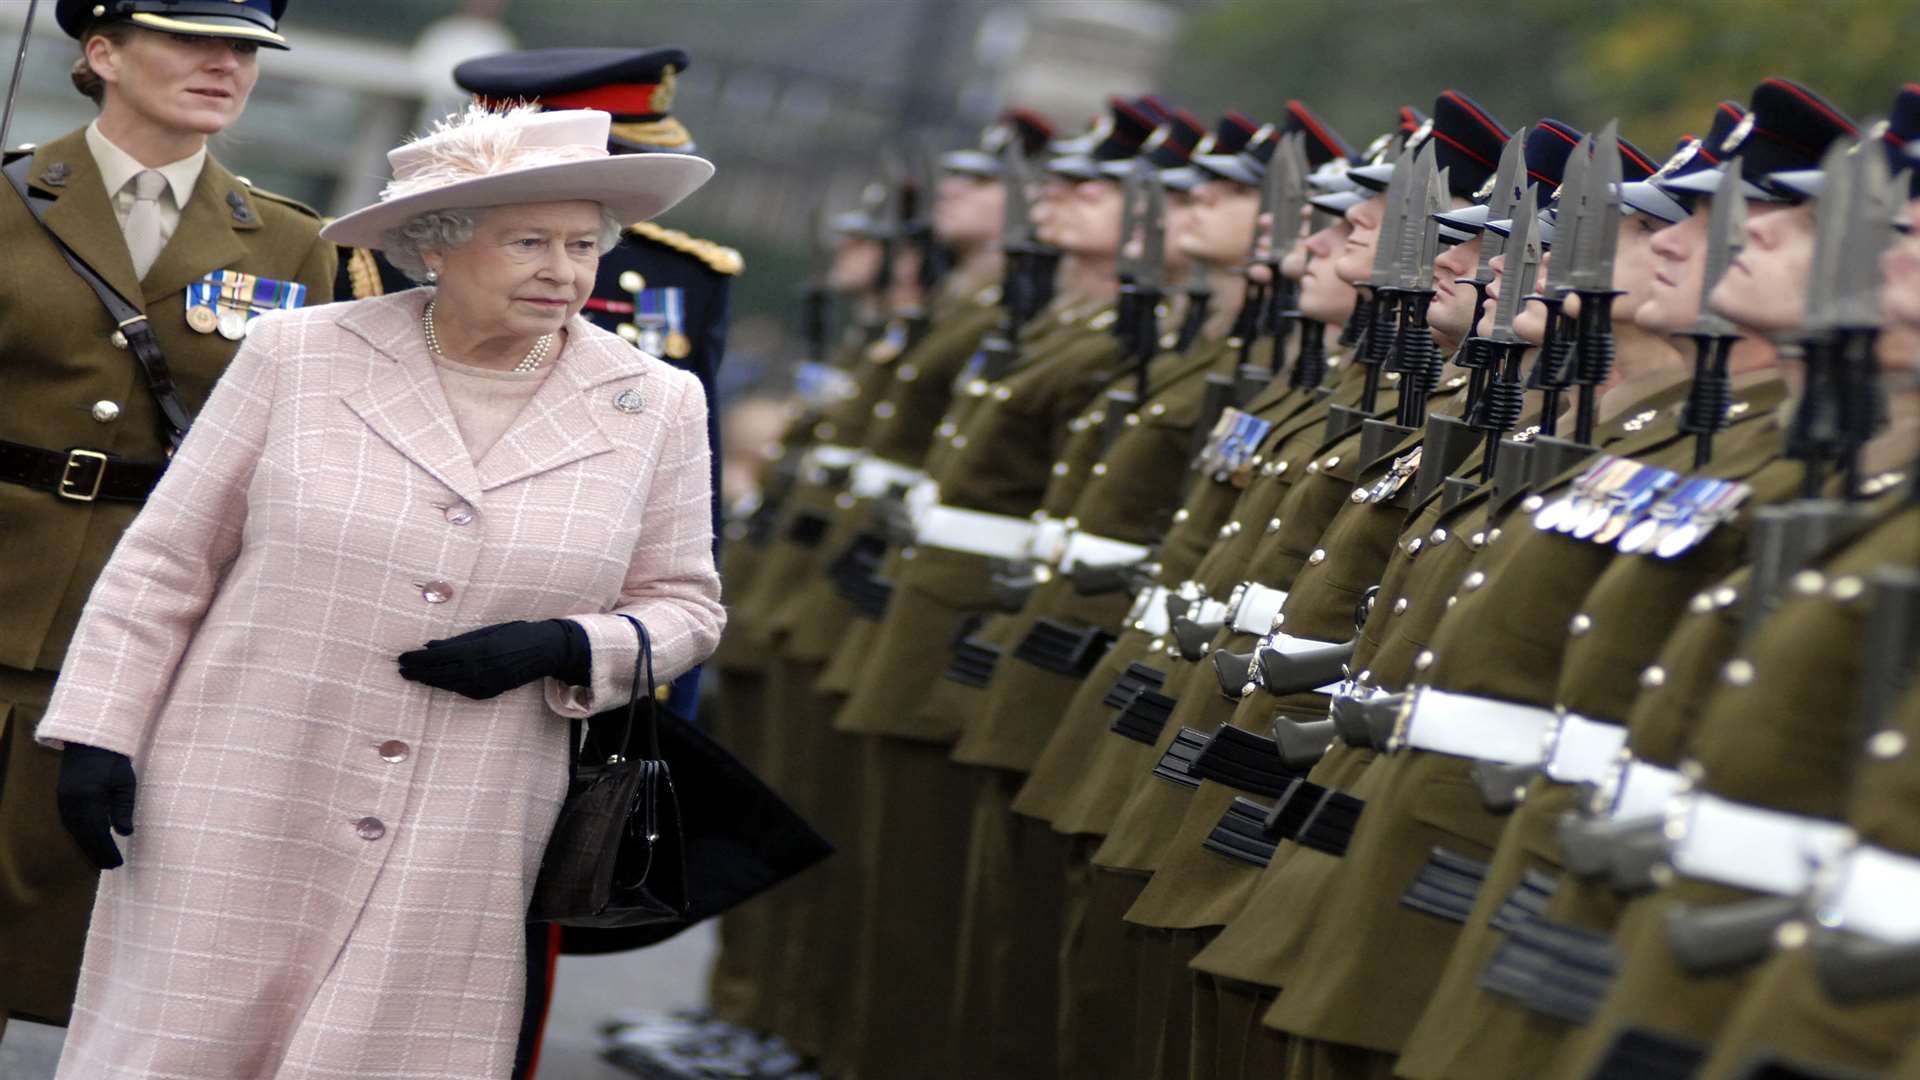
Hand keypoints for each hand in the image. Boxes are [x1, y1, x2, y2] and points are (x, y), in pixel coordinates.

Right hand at [56, 744, 137, 869]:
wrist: (89, 742)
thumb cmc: (113, 762)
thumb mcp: (125, 784)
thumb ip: (124, 809)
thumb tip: (125, 833)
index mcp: (89, 801)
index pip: (98, 834)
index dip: (106, 851)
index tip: (117, 863)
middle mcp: (73, 805)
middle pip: (84, 837)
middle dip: (97, 853)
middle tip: (111, 866)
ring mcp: (64, 802)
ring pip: (75, 832)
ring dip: (88, 847)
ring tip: (101, 859)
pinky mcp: (62, 799)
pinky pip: (70, 824)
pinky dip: (80, 836)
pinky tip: (89, 842)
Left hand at [398, 618, 590, 699]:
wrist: (546, 651)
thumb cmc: (517, 634)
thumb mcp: (487, 631)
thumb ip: (458, 641)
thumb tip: (429, 645)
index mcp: (478, 650)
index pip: (439, 657)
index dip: (418, 659)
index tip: (402, 657)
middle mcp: (480, 670)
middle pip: (440, 673)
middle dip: (419, 672)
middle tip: (401, 669)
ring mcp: (486, 683)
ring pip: (449, 684)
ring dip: (429, 681)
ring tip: (413, 676)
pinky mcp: (491, 692)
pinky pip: (463, 691)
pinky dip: (447, 686)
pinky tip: (437, 683)